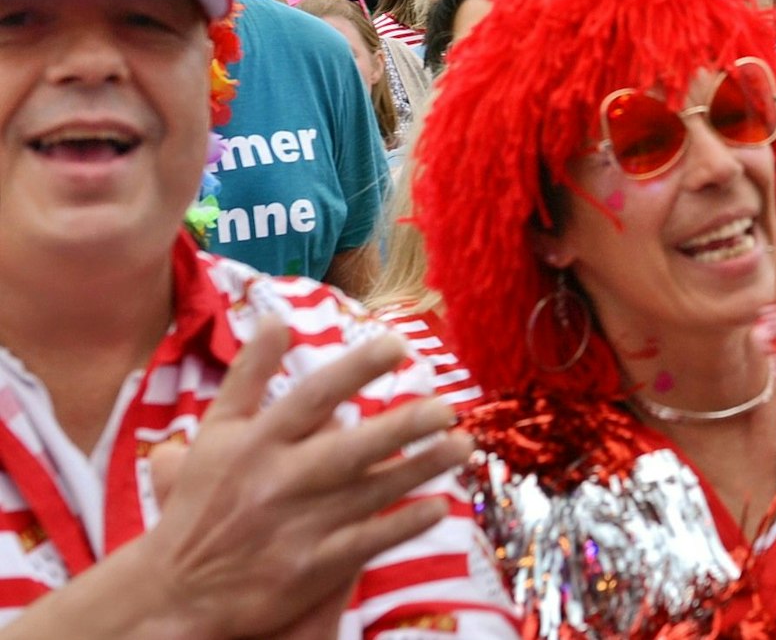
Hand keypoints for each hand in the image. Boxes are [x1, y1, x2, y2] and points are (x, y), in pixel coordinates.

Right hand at [137, 321, 465, 637]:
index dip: (356, 367)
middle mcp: (280, 480)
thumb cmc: (200, 503)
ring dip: (421, 469)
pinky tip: (440, 506)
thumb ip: (248, 376)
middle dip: (402, 426)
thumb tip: (275, 319)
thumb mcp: (213, 434)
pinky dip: (403, 523)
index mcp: (257, 442)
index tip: (399, 343)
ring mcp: (298, 526)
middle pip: (351, 447)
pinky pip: (368, 541)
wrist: (174, 592)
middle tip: (447, 406)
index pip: (313, 396)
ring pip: (371, 492)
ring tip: (463, 445)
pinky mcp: (311, 568)